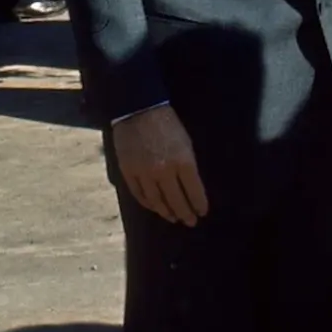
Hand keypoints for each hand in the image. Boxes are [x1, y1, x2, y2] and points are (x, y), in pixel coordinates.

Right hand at [112, 104, 209, 226]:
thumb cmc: (167, 123)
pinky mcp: (129, 172)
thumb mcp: (186, 142)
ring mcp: (145, 173)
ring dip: (167, 212)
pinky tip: (155, 207)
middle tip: (190, 222)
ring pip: (157, 201)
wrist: (139, 109)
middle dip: (185, 213)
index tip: (202, 212)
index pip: (194, 191)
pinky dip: (148, 204)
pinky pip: (139, 194)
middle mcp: (164, 171)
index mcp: (183, 161)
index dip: (199, 204)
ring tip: (173, 218)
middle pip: (176, 200)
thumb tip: (191, 187)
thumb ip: (188, 166)